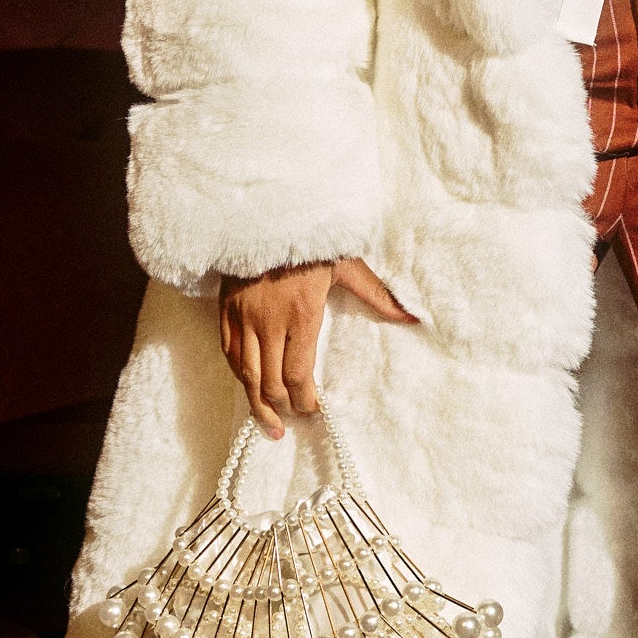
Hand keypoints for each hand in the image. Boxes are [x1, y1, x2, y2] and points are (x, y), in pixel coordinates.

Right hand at [220, 256, 417, 438]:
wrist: (267, 214)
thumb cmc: (312, 241)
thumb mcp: (348, 265)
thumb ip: (378, 296)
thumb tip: (411, 317)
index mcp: (302, 314)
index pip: (298, 374)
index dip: (304, 400)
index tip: (314, 410)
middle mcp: (269, 321)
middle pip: (270, 381)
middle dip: (282, 407)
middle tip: (292, 422)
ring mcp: (244, 317)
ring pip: (245, 374)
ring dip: (256, 403)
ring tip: (269, 424)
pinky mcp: (226, 310)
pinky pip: (228, 353)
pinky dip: (238, 376)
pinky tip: (248, 388)